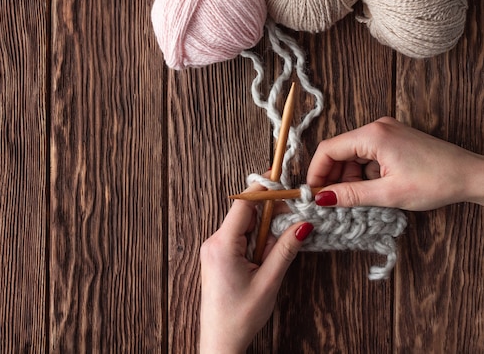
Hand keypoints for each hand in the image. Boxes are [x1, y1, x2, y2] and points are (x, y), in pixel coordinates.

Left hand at [199, 193, 312, 352]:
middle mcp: (214, 242)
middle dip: (270, 213)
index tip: (283, 180)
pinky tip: (267, 254)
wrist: (220, 341)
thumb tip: (303, 224)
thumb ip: (285, 249)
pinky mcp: (217, 257)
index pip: (244, 203)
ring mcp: (213, 249)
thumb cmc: (240, 316)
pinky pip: (239, 238)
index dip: (264, 189)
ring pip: (244, 226)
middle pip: (245, 213)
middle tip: (294, 216)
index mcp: (222, 244)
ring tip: (280, 245)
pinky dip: (256, 240)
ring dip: (264, 230)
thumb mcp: (268, 281)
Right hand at [307, 117, 483, 209]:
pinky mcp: (394, 140)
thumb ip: (351, 195)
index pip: (328, 149)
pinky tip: (371, 189)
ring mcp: (386, 132)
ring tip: (356, 199)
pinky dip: (363, 172)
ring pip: (352, 154)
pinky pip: (367, 154)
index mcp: (373, 135)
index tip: (312, 193)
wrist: (472, 175)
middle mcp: (377, 128)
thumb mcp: (389, 193)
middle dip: (332, 176)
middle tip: (331, 201)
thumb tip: (323, 199)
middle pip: (339, 151)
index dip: (316, 172)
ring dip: (348, 176)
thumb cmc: (437, 181)